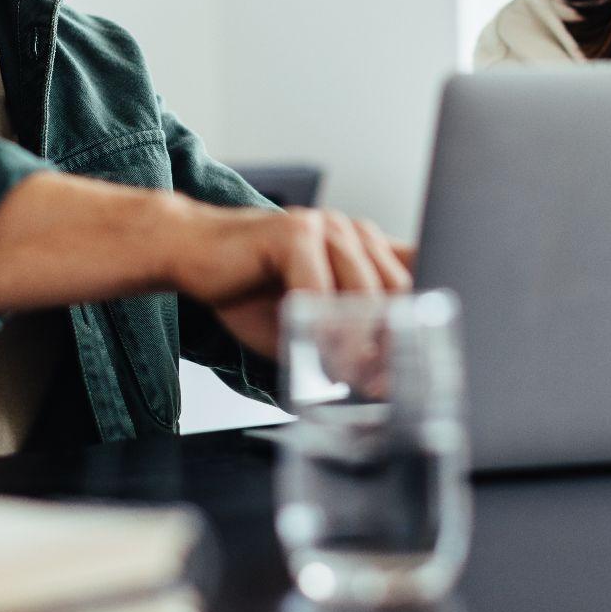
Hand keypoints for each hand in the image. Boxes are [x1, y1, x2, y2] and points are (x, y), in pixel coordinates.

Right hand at [164, 204, 412, 357]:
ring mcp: (325, 227)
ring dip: (358, 343)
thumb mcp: (309, 321)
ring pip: (363, 292)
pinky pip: (319, 289)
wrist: (189, 252)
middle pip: (398, 290)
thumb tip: (384, 381)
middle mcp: (352, 231)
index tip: (414, 367)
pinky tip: (313, 351)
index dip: (420, 324)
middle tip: (381, 385)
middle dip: (392, 343)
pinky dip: (319, 328)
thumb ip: (346, 339)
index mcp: (364, 247)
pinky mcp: (293, 233)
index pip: (416, 279)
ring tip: (348, 376)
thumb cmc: (249, 289)